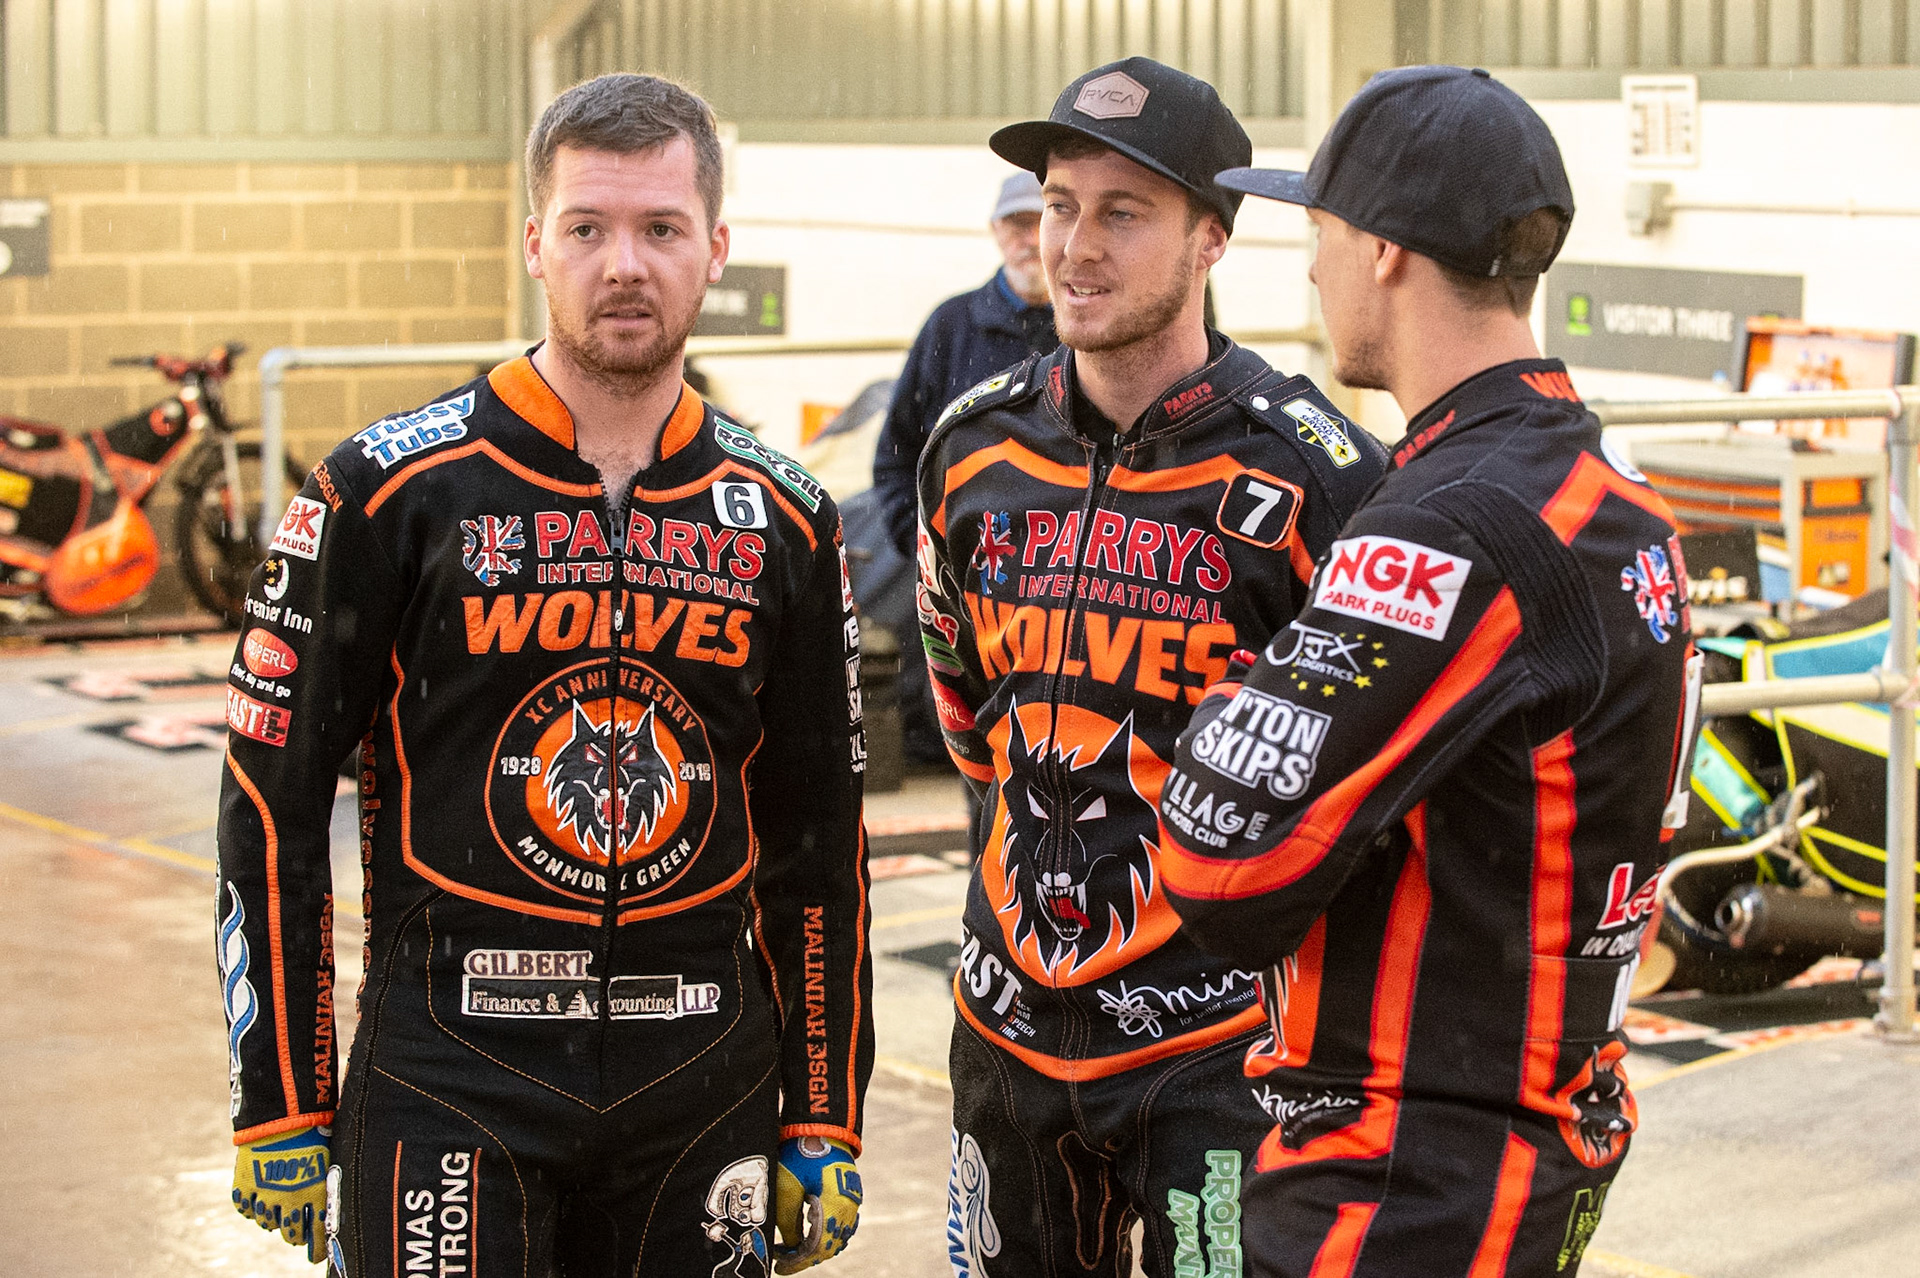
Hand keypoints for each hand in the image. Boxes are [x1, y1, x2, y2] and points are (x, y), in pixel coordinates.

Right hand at [232, 1124, 330, 1261]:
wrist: (283, 1112)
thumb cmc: (315, 1127)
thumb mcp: (328, 1156)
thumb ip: (324, 1182)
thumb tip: (327, 1201)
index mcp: (316, 1192)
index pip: (318, 1233)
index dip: (317, 1248)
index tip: (316, 1257)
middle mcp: (290, 1199)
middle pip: (290, 1234)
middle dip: (295, 1235)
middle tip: (296, 1233)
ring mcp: (265, 1194)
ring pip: (267, 1223)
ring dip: (272, 1221)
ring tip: (276, 1213)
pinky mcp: (244, 1186)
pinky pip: (245, 1209)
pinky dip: (250, 1208)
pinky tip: (256, 1202)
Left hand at [771, 1135, 861, 1272]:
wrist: (820, 1126)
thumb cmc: (800, 1154)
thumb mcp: (787, 1189)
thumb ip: (788, 1223)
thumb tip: (791, 1247)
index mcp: (835, 1207)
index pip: (817, 1248)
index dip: (798, 1263)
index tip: (780, 1268)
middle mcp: (849, 1207)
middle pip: (830, 1246)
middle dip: (806, 1257)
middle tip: (783, 1260)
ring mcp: (853, 1200)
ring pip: (837, 1237)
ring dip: (817, 1247)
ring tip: (793, 1250)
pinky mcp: (850, 1193)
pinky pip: (842, 1224)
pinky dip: (827, 1234)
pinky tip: (810, 1234)